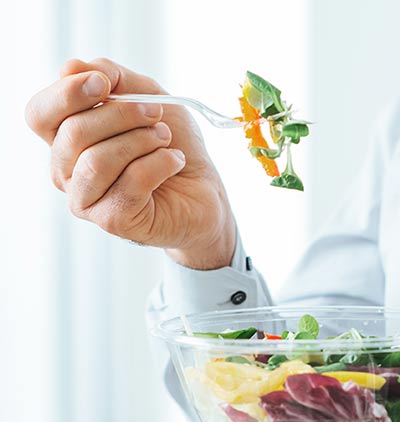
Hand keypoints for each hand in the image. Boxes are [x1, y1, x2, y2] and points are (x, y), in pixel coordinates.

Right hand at [25, 58, 235, 269]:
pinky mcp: (113, 220)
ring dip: (141, 141)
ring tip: (165, 139)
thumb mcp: (147, 97)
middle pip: (74, 133)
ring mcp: (87, 200)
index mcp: (66, 141)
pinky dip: (160, 163)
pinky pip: (131, 183)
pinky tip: (175, 161)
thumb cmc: (172, 145)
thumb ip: (112, 78)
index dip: (67, 94)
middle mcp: (67, 173)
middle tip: (157, 114)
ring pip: (98, 161)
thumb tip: (71, 68)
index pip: (40, 115)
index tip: (106, 84)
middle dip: (123, 115)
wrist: (204, 191)